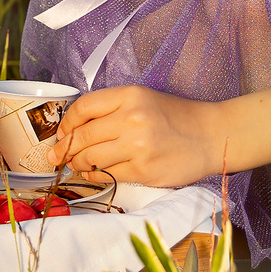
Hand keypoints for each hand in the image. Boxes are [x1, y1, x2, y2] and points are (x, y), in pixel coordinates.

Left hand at [54, 86, 230, 188]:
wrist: (212, 136)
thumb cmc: (176, 117)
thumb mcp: (143, 99)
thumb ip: (111, 109)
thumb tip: (73, 130)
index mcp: (130, 95)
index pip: (83, 108)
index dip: (66, 124)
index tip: (61, 133)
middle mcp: (132, 119)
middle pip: (82, 136)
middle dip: (64, 149)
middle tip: (58, 156)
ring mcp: (138, 147)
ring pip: (90, 159)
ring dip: (77, 164)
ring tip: (76, 165)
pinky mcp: (144, 171)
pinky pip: (107, 175)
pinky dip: (95, 176)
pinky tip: (94, 173)